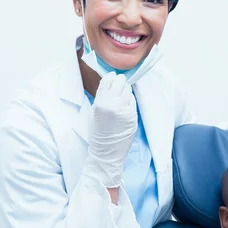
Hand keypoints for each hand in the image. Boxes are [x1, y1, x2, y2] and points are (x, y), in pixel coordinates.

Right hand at [86, 73, 137, 187]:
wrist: (106, 151)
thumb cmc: (98, 132)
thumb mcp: (94, 112)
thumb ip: (102, 97)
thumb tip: (110, 82)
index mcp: (100, 103)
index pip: (107, 81)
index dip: (110, 77)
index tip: (112, 76)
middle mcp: (113, 105)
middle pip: (120, 83)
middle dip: (120, 82)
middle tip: (119, 82)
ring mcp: (124, 110)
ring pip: (128, 90)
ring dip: (125, 91)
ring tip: (121, 97)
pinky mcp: (133, 116)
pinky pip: (132, 102)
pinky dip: (129, 102)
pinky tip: (124, 107)